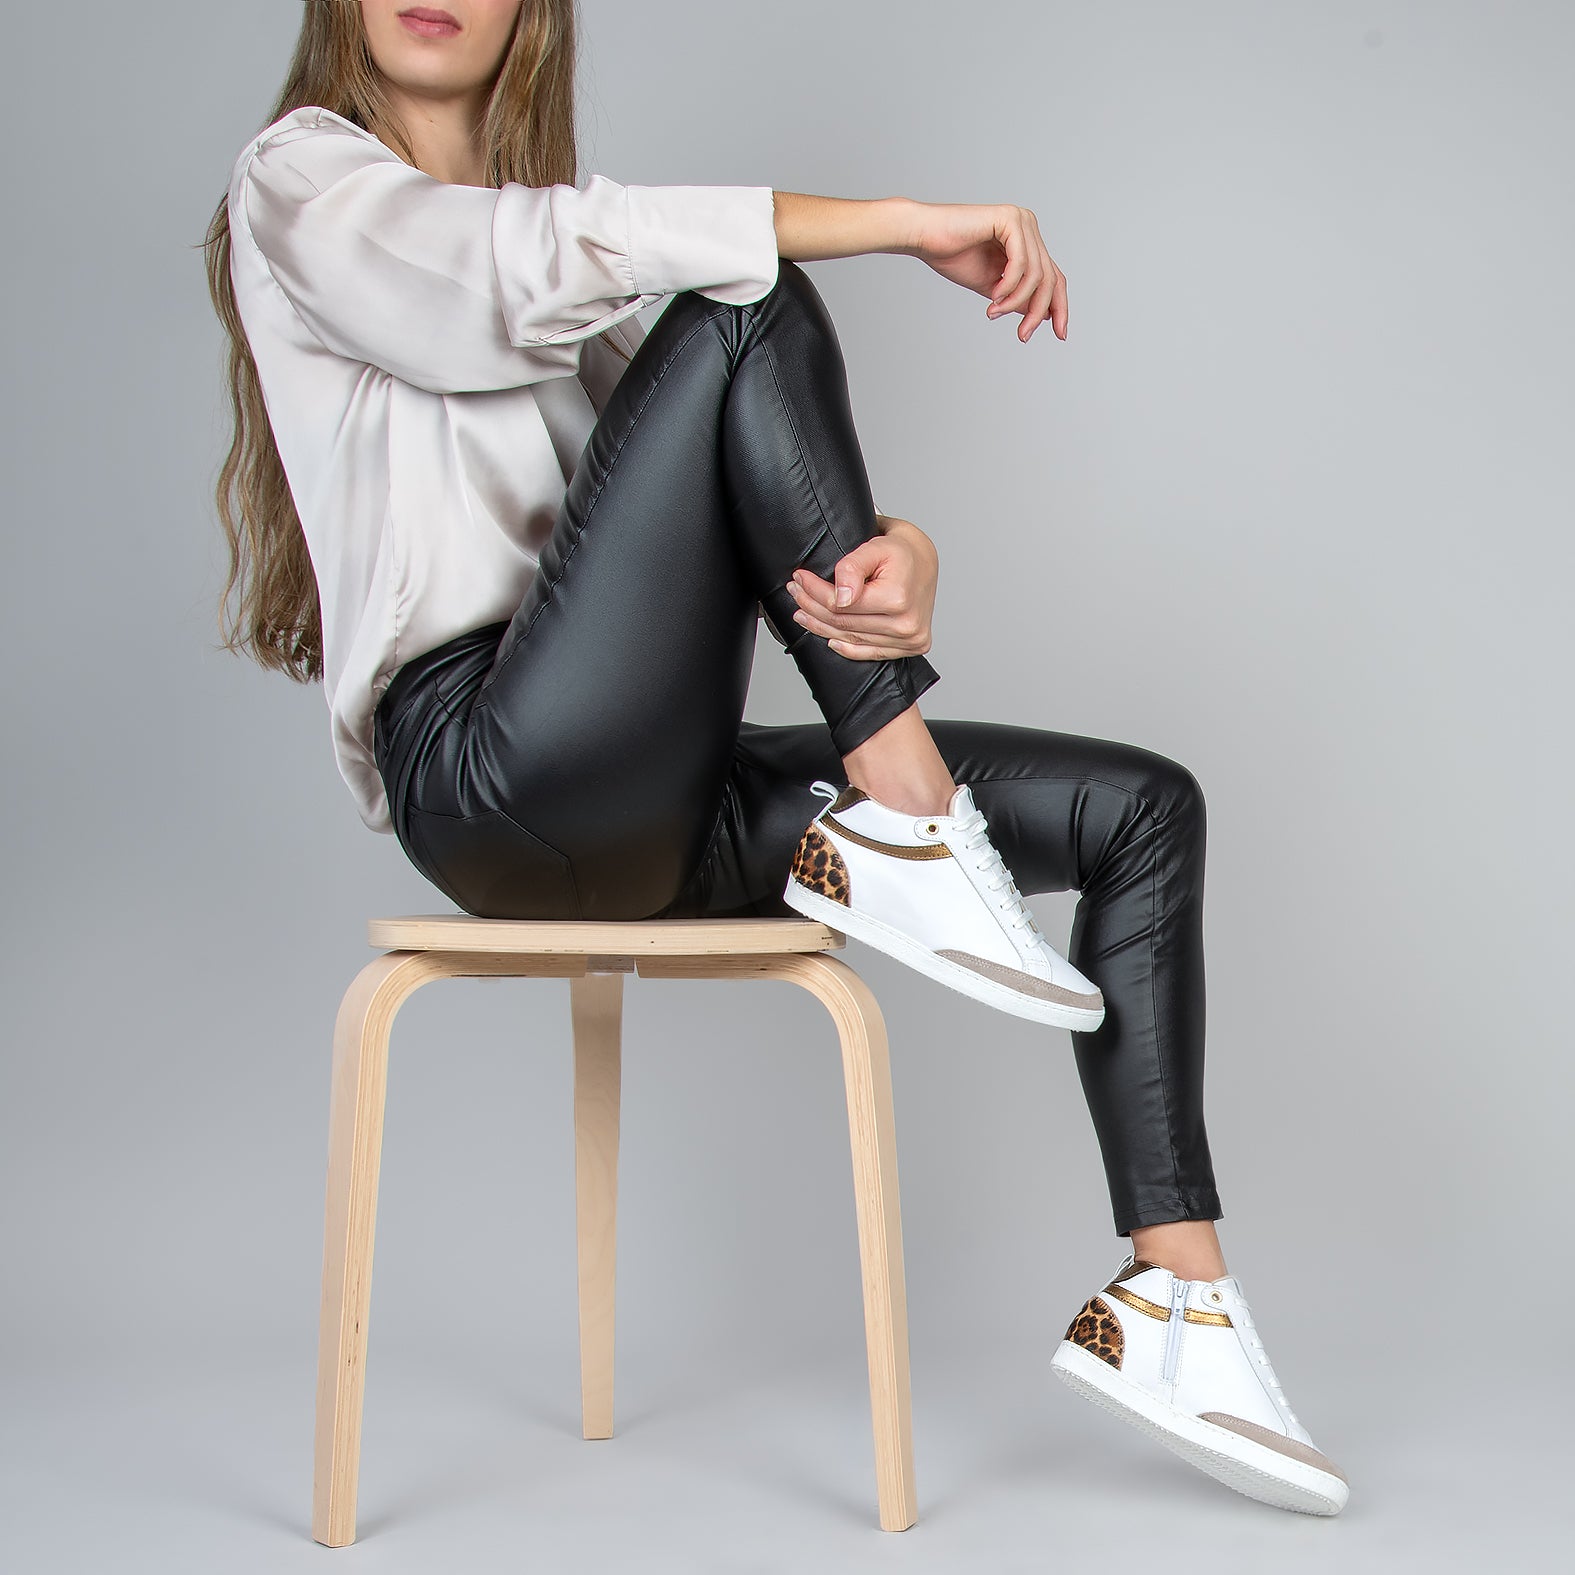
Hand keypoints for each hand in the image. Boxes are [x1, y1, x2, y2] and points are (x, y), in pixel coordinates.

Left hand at [784, 517, 937, 659]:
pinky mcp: (911, 646)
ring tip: (803, 613)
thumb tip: (839, 596)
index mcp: (898, 599)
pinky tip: (829, 638)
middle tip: (796, 592)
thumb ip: (853, 566)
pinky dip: (847, 648)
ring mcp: (910, 639)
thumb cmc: (903, 549)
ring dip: (822, 627)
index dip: (814, 591)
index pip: (840, 604)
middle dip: (812, 606)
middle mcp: (907, 624)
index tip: (800, 578)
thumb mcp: (876, 544)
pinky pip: (870, 653)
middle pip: (843, 623)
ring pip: (851, 639)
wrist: (927, 560)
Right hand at [906, 200, 1067, 341]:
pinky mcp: (1009, 219)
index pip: (1054, 277)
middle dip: (1038, 311)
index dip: (1060, 307)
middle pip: (1050, 278)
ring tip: (994, 312)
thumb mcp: (993, 287)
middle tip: (1022, 335)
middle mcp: (1029, 226)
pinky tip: (993, 297)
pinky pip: (1021, 263)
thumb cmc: (951, 256)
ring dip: (1017, 301)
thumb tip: (1042, 314)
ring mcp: (1021, 220)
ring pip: (1037, 274)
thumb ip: (1017, 297)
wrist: (924, 237)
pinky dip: (1009, 286)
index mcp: (1027, 240)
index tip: (1060, 335)